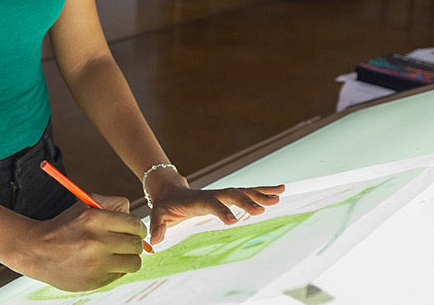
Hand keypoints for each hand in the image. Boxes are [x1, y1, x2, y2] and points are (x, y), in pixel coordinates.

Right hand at [18, 193, 145, 291]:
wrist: (37, 251)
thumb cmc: (65, 226)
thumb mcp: (84, 206)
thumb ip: (111, 203)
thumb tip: (133, 214)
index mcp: (95, 219)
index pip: (135, 224)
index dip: (138, 228)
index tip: (135, 230)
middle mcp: (97, 242)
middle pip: (136, 244)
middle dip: (136, 243)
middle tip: (128, 242)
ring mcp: (96, 264)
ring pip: (134, 262)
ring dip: (130, 258)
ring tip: (119, 254)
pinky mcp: (94, 280)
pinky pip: (120, 275)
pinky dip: (116, 269)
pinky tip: (103, 263)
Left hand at [146, 179, 285, 244]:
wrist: (169, 191)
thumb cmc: (165, 206)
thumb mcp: (157, 216)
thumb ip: (157, 228)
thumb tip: (153, 242)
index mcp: (197, 200)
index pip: (211, 204)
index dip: (221, 211)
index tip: (233, 221)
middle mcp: (212, 194)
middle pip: (232, 195)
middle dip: (247, 201)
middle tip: (263, 209)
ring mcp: (221, 194)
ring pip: (243, 191)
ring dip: (261, 193)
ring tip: (279, 195)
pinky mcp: (227, 196)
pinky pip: (247, 193)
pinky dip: (262, 192)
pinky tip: (279, 192)